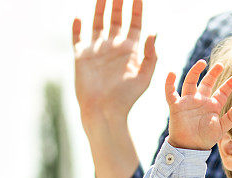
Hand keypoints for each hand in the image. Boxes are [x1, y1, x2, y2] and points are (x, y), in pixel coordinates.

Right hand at [72, 0, 156, 120]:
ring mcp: (97, 51)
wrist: (104, 112)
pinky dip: (77, 27)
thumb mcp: (144, 78)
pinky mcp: (82, 57)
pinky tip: (78, 17)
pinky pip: (78, 38)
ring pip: (98, 22)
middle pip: (117, 18)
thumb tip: (154, 33)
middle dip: (119, 2)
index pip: (135, 23)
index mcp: (131, 50)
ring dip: (100, 8)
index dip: (136, 7)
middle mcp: (114, 47)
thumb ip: (150, 56)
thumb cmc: (126, 99)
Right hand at [165, 60, 231, 150]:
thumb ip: (231, 118)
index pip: (222, 92)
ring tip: (201, 63)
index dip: (229, 84)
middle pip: (207, 82)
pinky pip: (171, 92)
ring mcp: (188, 102)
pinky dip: (169, 83)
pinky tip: (171, 74)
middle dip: (213, 73)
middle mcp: (201, 101)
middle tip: (220, 65)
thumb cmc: (205, 139)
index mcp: (213, 106)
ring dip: (195, 72)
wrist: (190, 147)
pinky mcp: (177, 106)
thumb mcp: (221, 129)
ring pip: (190, 82)